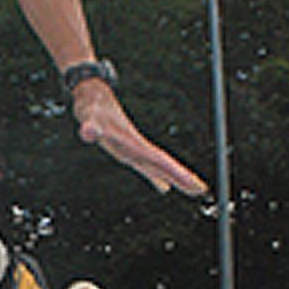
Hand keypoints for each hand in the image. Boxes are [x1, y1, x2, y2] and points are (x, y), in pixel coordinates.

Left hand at [73, 82, 207, 195]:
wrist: (94, 98)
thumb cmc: (92, 109)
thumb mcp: (88, 119)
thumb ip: (89, 127)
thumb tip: (87, 132)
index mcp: (133, 142)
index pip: (159, 160)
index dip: (176, 172)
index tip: (196, 184)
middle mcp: (136, 146)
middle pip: (162, 164)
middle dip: (181, 177)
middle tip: (201, 190)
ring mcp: (132, 148)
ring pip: (156, 166)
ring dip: (173, 177)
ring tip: (193, 190)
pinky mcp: (124, 150)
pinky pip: (143, 166)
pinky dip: (155, 177)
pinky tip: (163, 187)